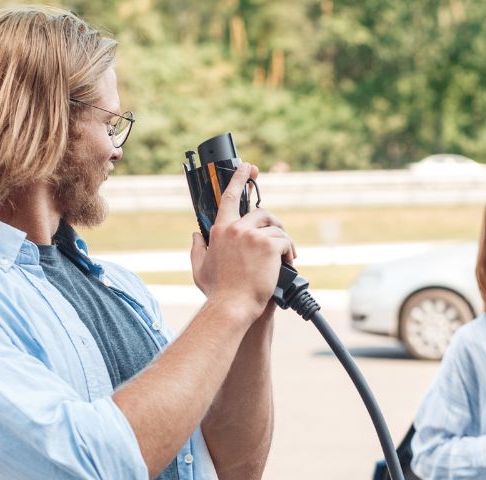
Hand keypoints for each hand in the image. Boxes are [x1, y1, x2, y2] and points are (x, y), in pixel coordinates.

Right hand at [189, 162, 295, 320]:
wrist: (233, 307)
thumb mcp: (200, 268)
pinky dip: (289, 252)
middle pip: (261, 213)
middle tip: (279, 241)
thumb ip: (197, 248)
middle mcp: (235, 228)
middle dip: (272, 225)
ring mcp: (252, 236)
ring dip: (282, 242)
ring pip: (275, 228)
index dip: (239, 178)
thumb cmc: (218, 292)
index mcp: (219, 230)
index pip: (230, 196)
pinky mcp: (268, 245)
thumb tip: (196, 235)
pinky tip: (287, 264)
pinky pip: (285, 241)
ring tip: (283, 258)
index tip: (248, 166)